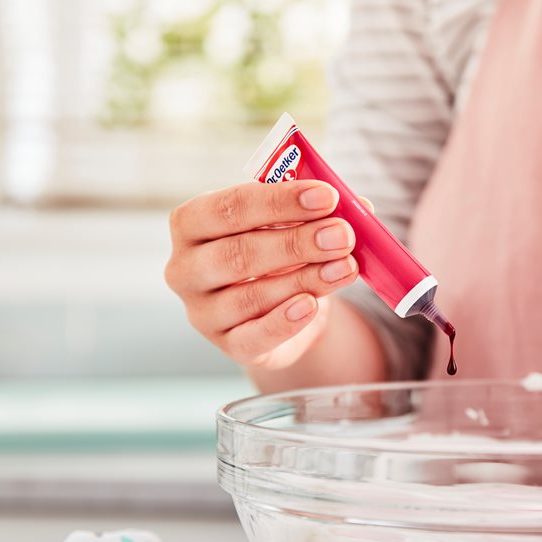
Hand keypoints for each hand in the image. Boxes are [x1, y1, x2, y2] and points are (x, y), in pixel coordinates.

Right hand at [166, 180, 358, 369]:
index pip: (229, 207)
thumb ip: (316, 212)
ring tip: (346, 266)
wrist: (282, 309)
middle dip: (296, 242)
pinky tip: (312, 305)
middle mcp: (185, 268)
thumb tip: (356, 205)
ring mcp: (201, 312)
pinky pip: (255, 336)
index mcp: (191, 223)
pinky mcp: (227, 345)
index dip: (279, 200)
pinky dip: (285, 321)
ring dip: (305, 279)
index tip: (326, 196)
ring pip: (251, 296)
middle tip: (342, 234)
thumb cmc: (278, 252)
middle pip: (238, 253)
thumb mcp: (291, 224)